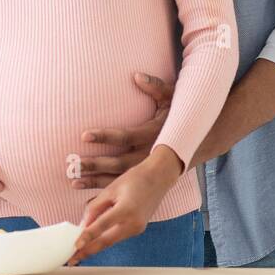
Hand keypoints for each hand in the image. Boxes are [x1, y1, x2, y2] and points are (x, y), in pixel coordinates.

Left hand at [68, 147, 183, 263]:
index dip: (86, 237)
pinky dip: (104, 239)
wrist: (159, 177)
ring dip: (95, 246)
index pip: (101, 227)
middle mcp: (133, 223)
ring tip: (78, 252)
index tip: (74, 247)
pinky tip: (92, 241)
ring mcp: (137, 229)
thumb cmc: (135, 179)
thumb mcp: (110, 189)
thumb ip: (95, 208)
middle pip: (106, 242)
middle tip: (72, 259)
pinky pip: (117, 237)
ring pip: (111, 241)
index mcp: (126, 210)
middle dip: (87, 251)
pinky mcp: (137, 229)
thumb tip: (83, 224)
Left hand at [72, 72, 173, 189]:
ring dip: (96, 180)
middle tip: (74, 163)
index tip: (84, 135)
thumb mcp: (173, 97)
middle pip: (118, 163)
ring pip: (119, 178)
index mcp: (153, 134)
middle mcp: (149, 155)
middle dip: (96, 164)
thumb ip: (156, 86)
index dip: (104, 136)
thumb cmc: (181, 114)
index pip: (125, 137)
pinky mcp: (145, 177)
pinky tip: (90, 198)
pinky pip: (124, 187)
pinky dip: (106, 192)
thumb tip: (137, 76)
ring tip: (74, 180)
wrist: (200, 140)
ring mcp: (147, 169)